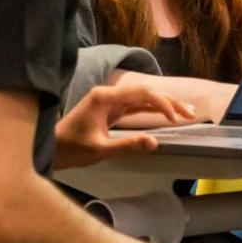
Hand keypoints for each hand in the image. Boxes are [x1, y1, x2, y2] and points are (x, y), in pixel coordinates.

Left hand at [54, 81, 198, 168]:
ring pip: (143, 99)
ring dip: (164, 105)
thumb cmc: (70, 149)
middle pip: (145, 93)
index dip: (162, 104)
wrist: (49, 148)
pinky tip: (167, 116)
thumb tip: (155, 143)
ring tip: (186, 113)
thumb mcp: (100, 149)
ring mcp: (110, 101)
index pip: (141, 94)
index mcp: (105, 97)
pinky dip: (152, 111)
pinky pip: (136, 107)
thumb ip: (128, 145)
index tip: (175, 119)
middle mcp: (109, 94)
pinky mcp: (110, 110)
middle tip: (191, 113)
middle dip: (170, 102)